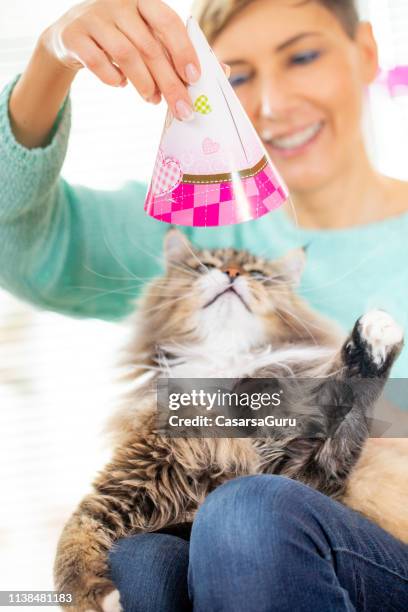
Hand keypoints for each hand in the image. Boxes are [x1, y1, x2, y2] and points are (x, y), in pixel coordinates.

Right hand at [42, 0, 200, 120]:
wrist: (73, 36)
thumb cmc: (124, 38)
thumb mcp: (150, 39)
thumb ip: (181, 53)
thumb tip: (222, 71)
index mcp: (144, 0)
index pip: (168, 21)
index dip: (183, 50)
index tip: (194, 78)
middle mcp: (119, 3)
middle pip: (149, 46)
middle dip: (169, 82)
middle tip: (182, 109)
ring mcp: (94, 17)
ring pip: (125, 53)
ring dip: (143, 83)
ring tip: (152, 99)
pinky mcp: (74, 35)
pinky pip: (95, 60)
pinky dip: (111, 77)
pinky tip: (119, 85)